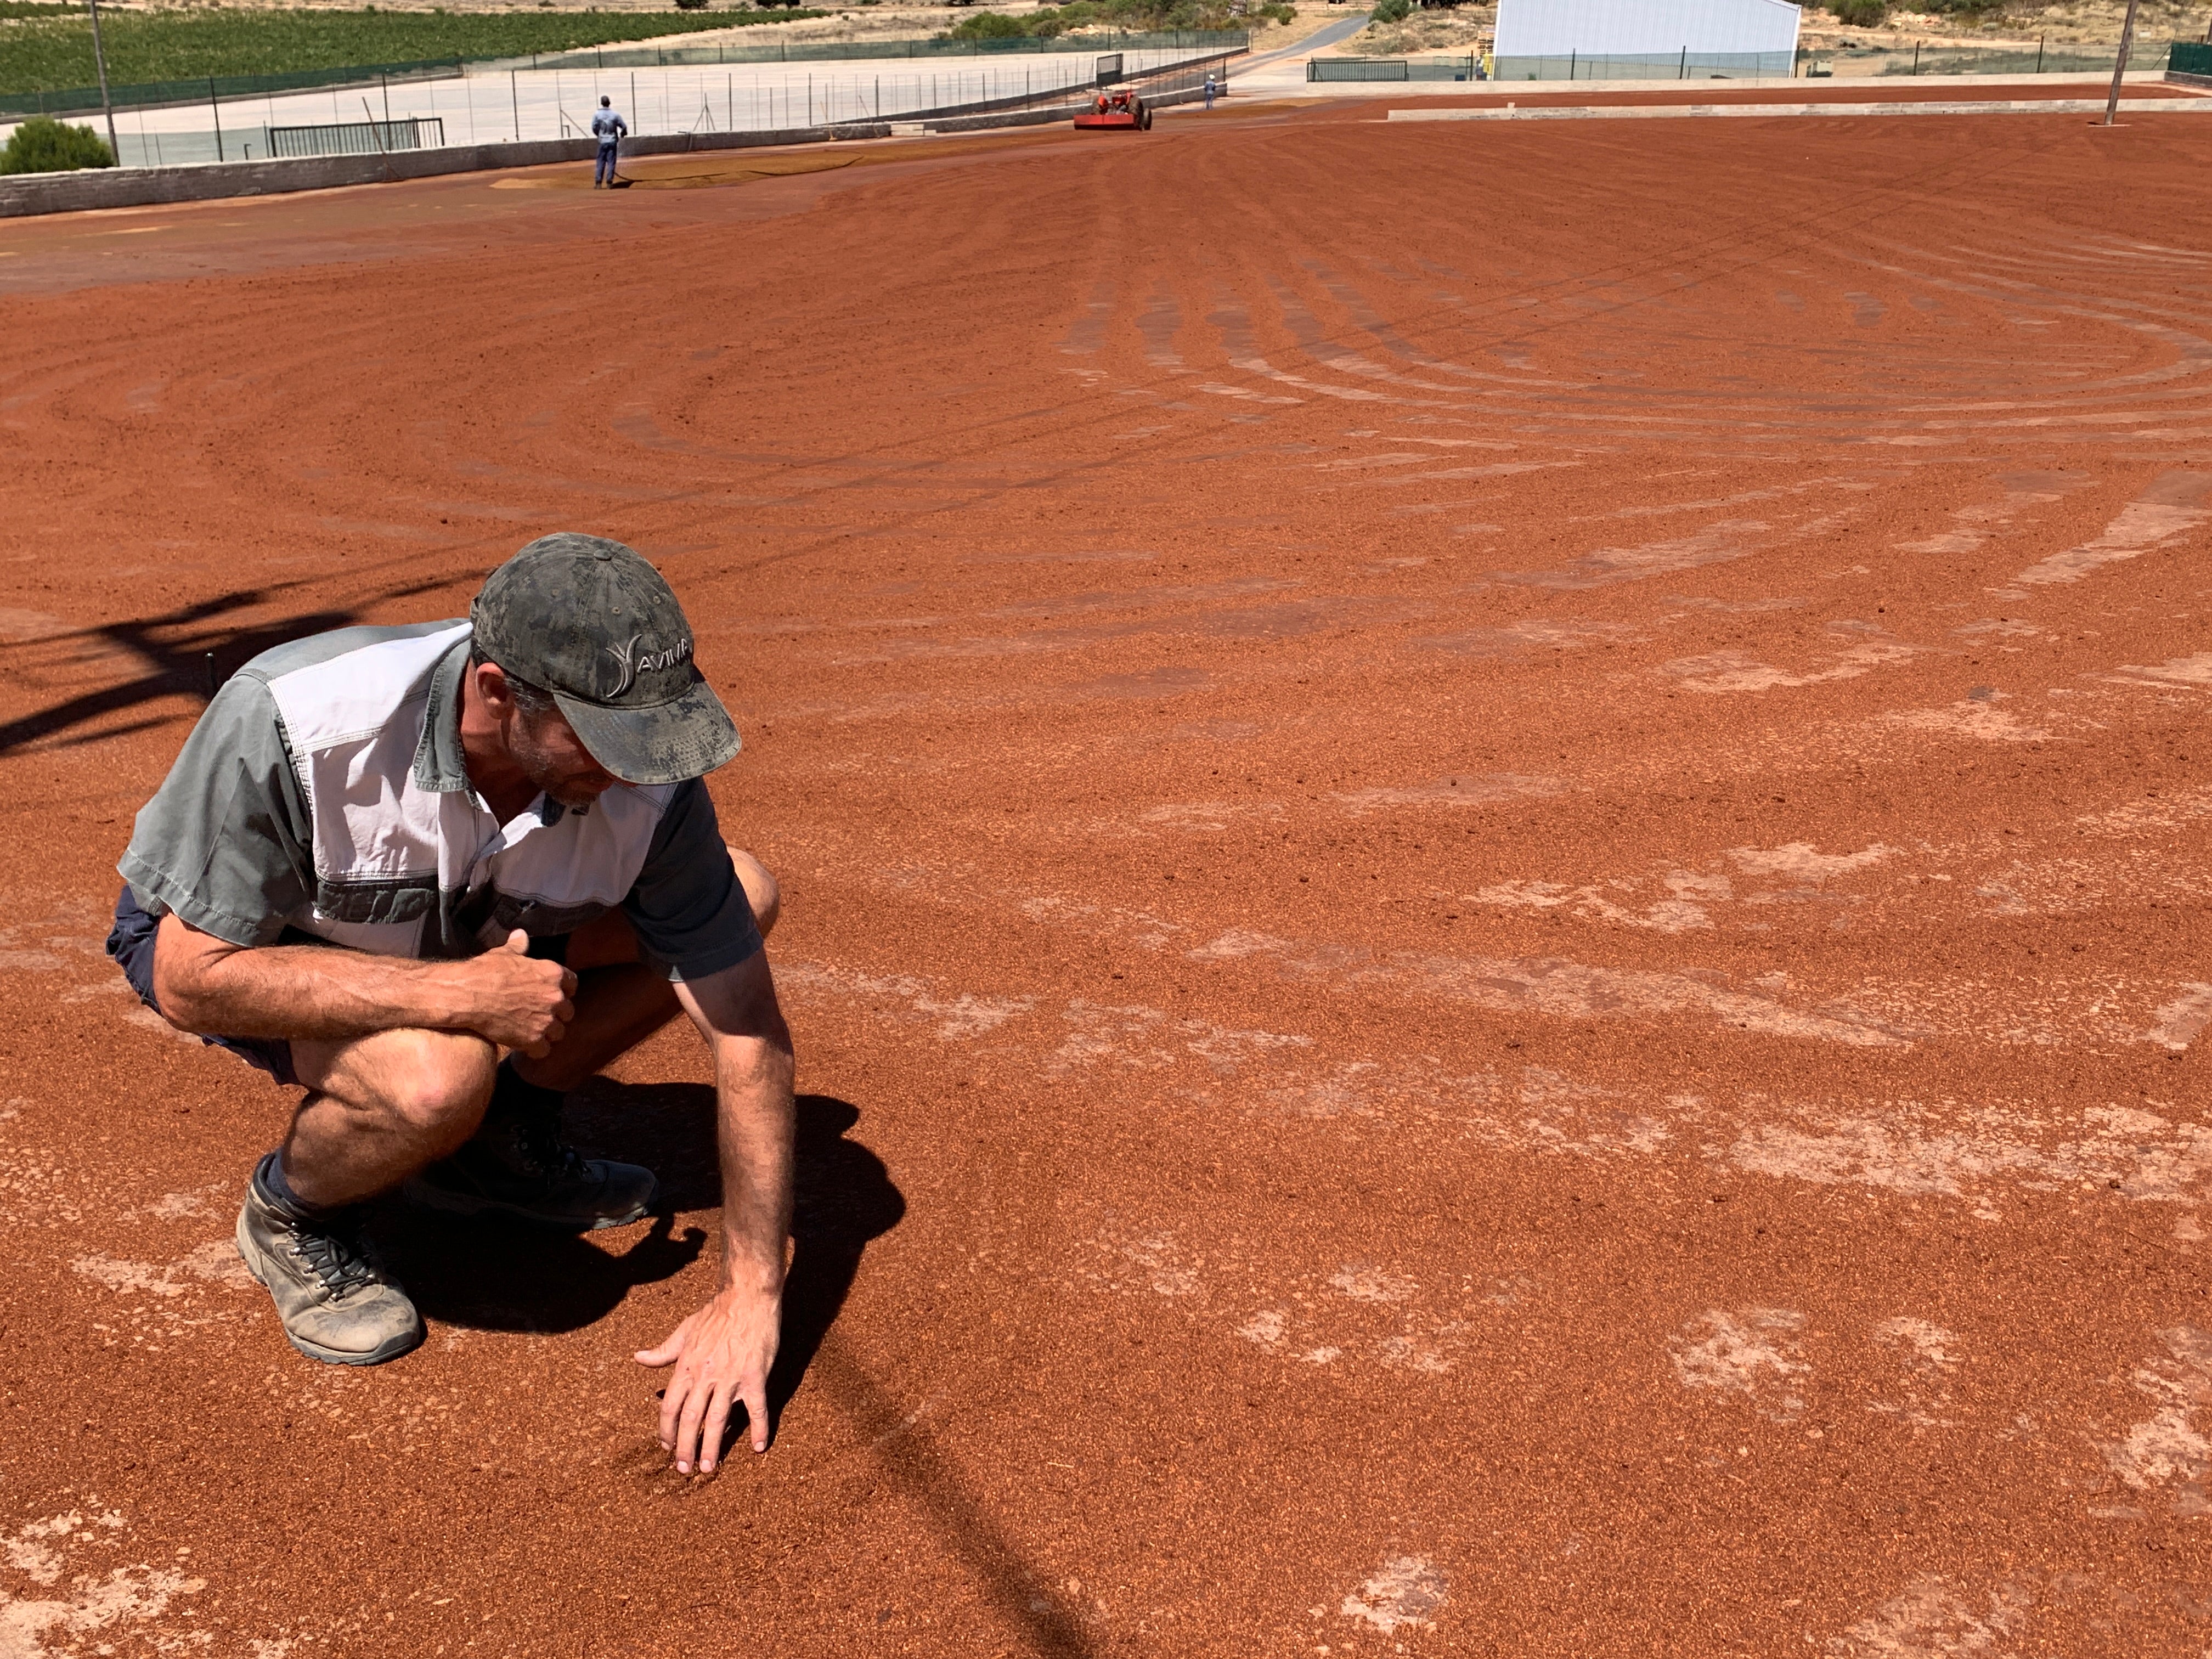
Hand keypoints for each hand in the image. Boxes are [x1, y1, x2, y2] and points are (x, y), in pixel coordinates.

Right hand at [448, 930, 575, 1055]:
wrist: (467, 996)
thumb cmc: (484, 972)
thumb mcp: (503, 955)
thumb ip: (518, 947)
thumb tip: (520, 935)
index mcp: (553, 974)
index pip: (572, 985)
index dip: (562, 992)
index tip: (550, 996)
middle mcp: (555, 997)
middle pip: (568, 1012)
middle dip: (556, 1014)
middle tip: (538, 1015)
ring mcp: (546, 1020)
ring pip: (558, 1032)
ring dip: (547, 1033)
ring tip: (531, 1031)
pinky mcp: (534, 1039)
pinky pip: (544, 1050)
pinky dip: (535, 1050)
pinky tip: (524, 1044)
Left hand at [635, 1283, 781, 1471]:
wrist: (747, 1295)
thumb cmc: (717, 1312)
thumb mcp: (684, 1330)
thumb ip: (663, 1351)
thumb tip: (638, 1358)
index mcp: (686, 1366)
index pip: (670, 1406)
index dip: (666, 1430)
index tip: (667, 1447)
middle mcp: (705, 1375)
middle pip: (690, 1419)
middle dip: (685, 1447)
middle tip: (684, 1469)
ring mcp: (730, 1377)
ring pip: (717, 1419)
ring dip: (712, 1446)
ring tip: (708, 1467)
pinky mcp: (754, 1376)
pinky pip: (756, 1408)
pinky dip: (758, 1429)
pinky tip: (759, 1447)